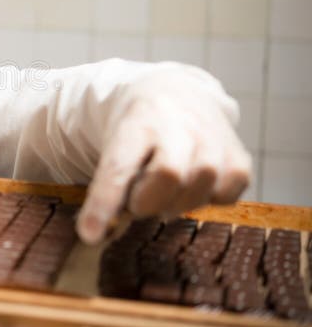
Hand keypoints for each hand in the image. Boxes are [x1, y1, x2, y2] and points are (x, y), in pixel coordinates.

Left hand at [76, 67, 251, 243]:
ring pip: (201, 185)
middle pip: (169, 174)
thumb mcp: (116, 141)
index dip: (104, 203)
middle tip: (138, 204)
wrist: (178, 92)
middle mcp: (179, 124)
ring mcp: (213, 137)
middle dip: (148, 202)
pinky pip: (226, 194)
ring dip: (176, 204)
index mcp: (137, 121)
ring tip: (163, 194)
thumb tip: (96, 233)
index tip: (89, 234)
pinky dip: (206, 201)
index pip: (119, 165)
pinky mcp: (238, 155)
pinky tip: (192, 188)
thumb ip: (110, 181)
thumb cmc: (139, 128)